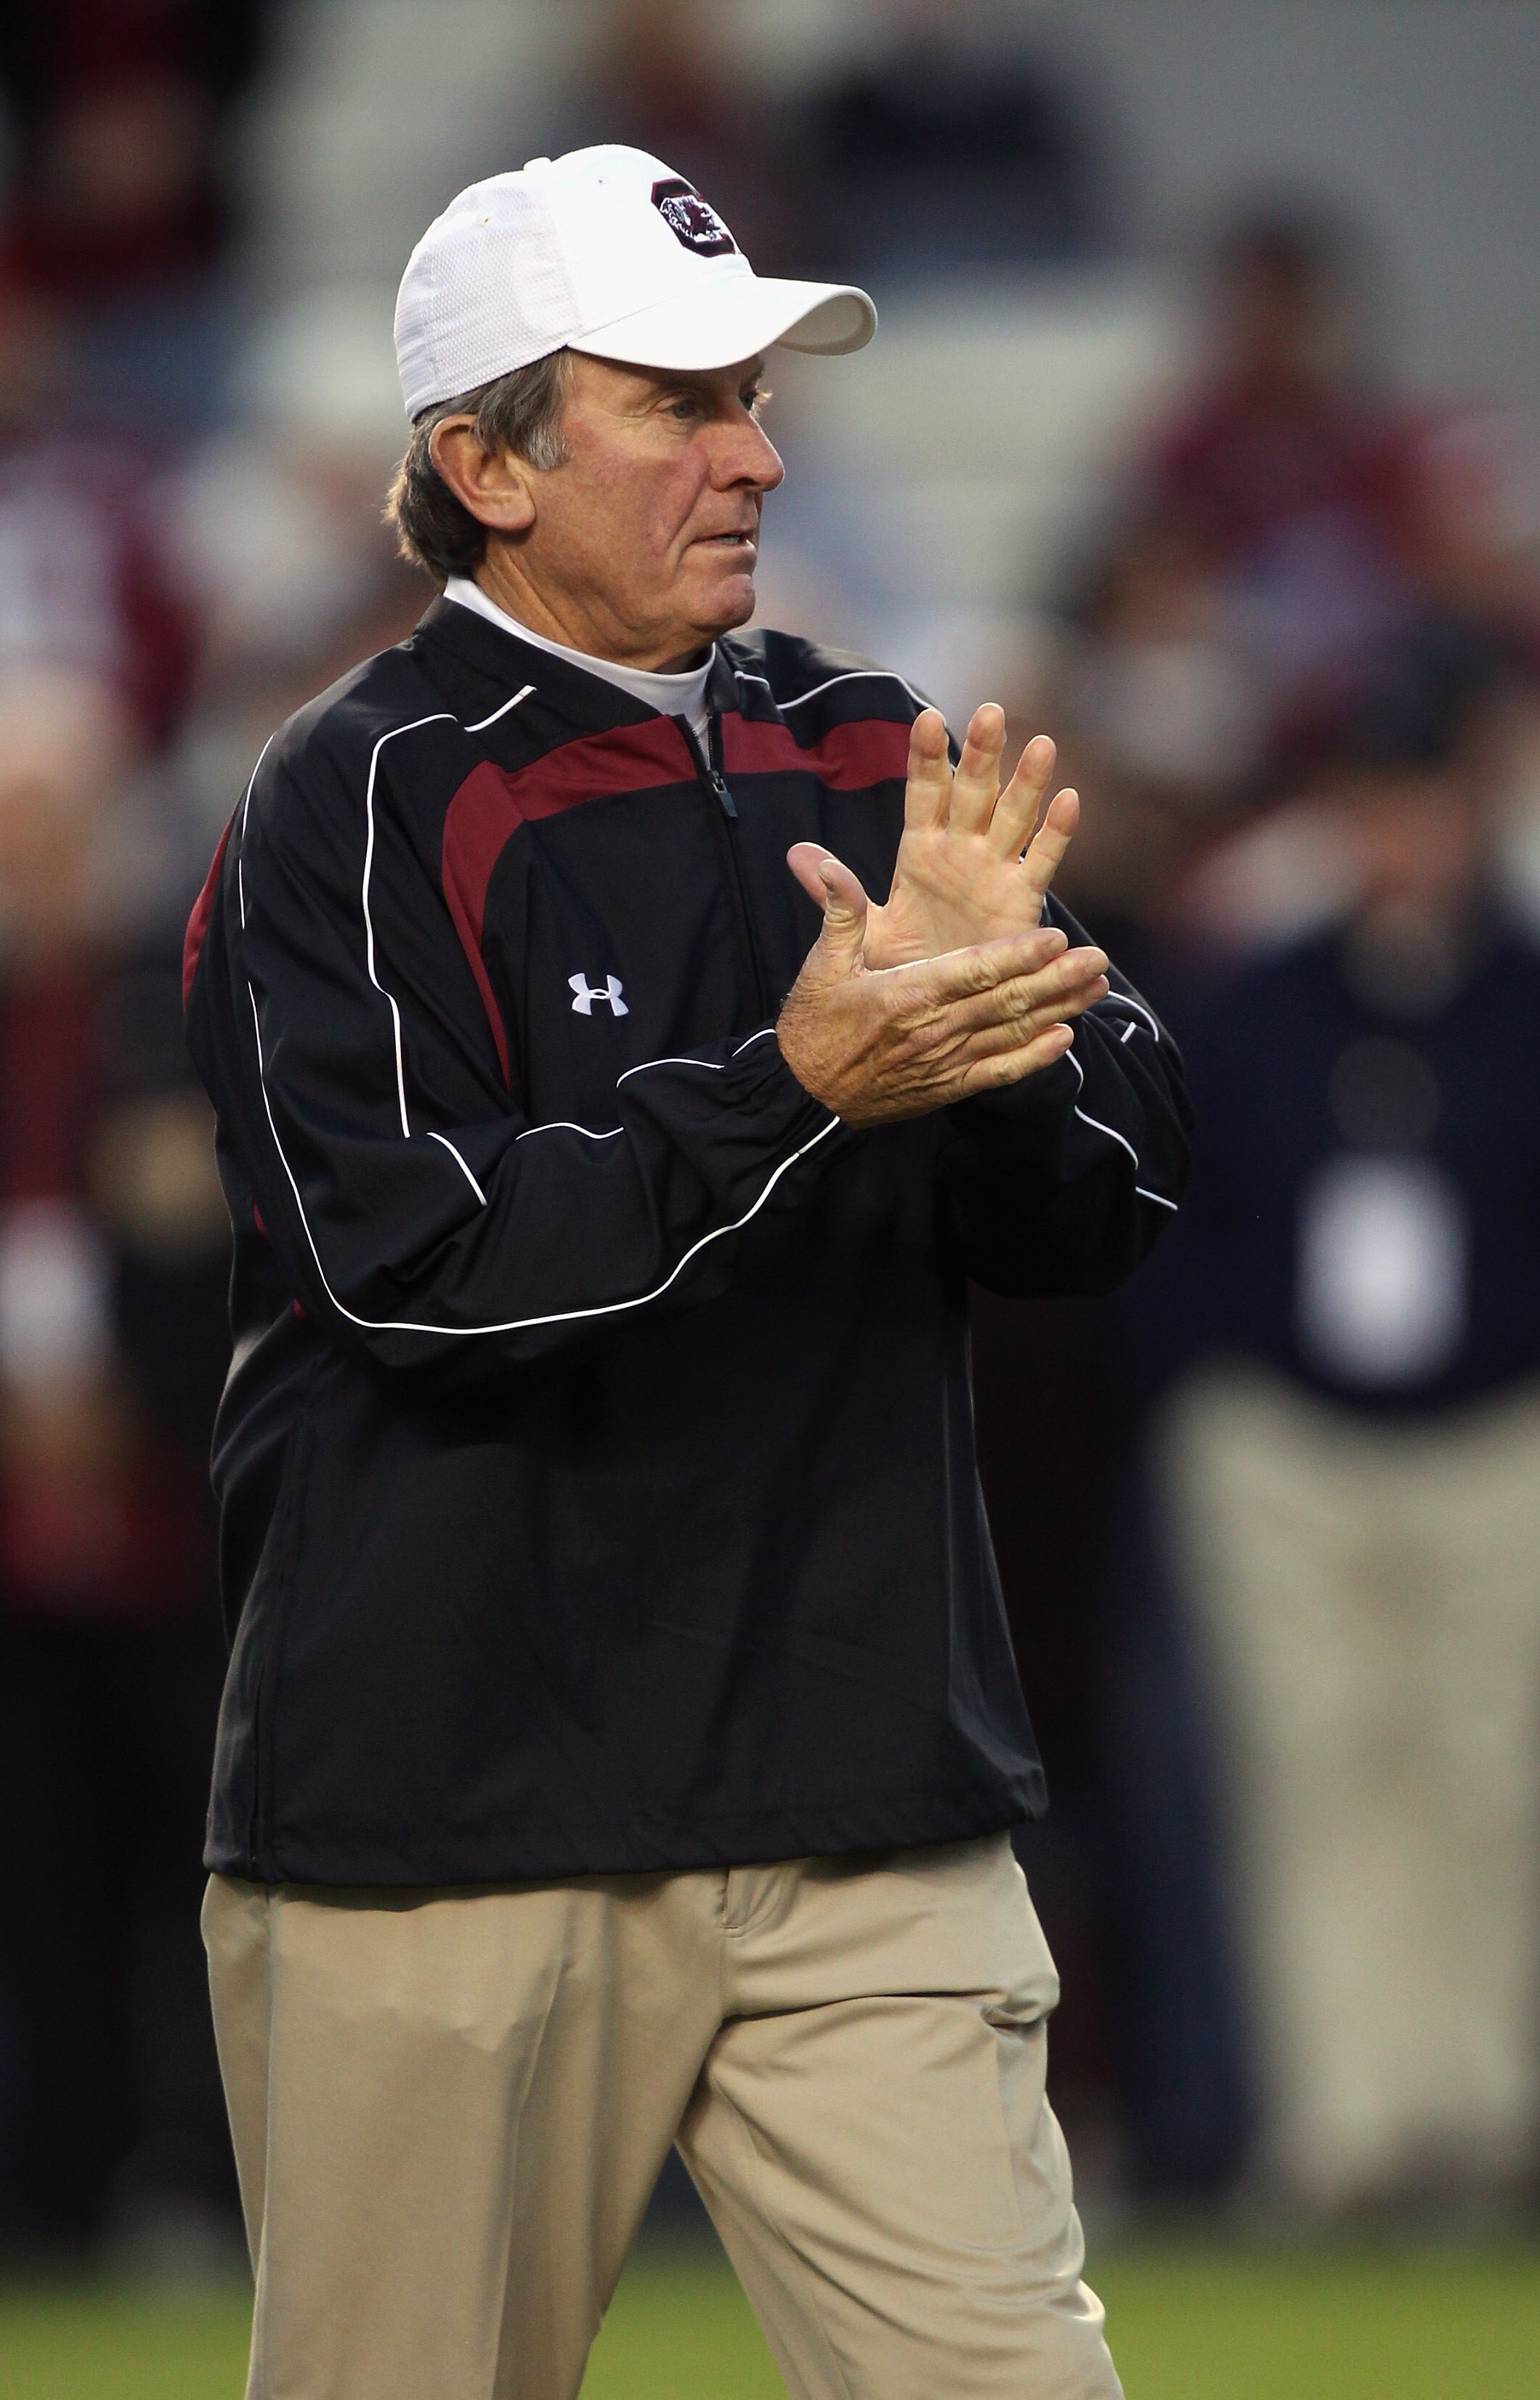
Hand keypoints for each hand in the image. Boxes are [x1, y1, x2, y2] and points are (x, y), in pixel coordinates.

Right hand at [777, 853, 1108, 1126]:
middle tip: (1098, 959)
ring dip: (1058, 1011)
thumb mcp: (821, 967)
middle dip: (1057, 979)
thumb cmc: (813, 1027)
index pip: (974, 971)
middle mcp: (936, 1030)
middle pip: (1007, 1001)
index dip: (1019, 955)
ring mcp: (946, 1062)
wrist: (805, 1099)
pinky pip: (1000, 1073)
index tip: (1056, 937)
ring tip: (1096, 989)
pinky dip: (1034, 1058)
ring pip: (1012, 1033)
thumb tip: (829, 862)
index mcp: (908, 994)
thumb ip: (839, 914)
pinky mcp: (948, 1087)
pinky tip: (1064, 1039)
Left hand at [787, 704, 1076, 969]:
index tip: (927, 718)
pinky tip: (1069, 800)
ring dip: (1028, 782)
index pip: (924, 794)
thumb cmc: (904, 966)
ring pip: (1014, 817)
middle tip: (991, 713)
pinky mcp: (1023, 900)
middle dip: (983, 755)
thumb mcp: (866, 928)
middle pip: (974, 793)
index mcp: (920, 851)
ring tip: (1042, 744)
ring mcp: (995, 871)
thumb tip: (794, 853)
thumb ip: (835, 891)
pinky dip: (1057, 833)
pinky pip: (1043, 861)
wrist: (941, 1011)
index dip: (926, 759)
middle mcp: (961, 850)